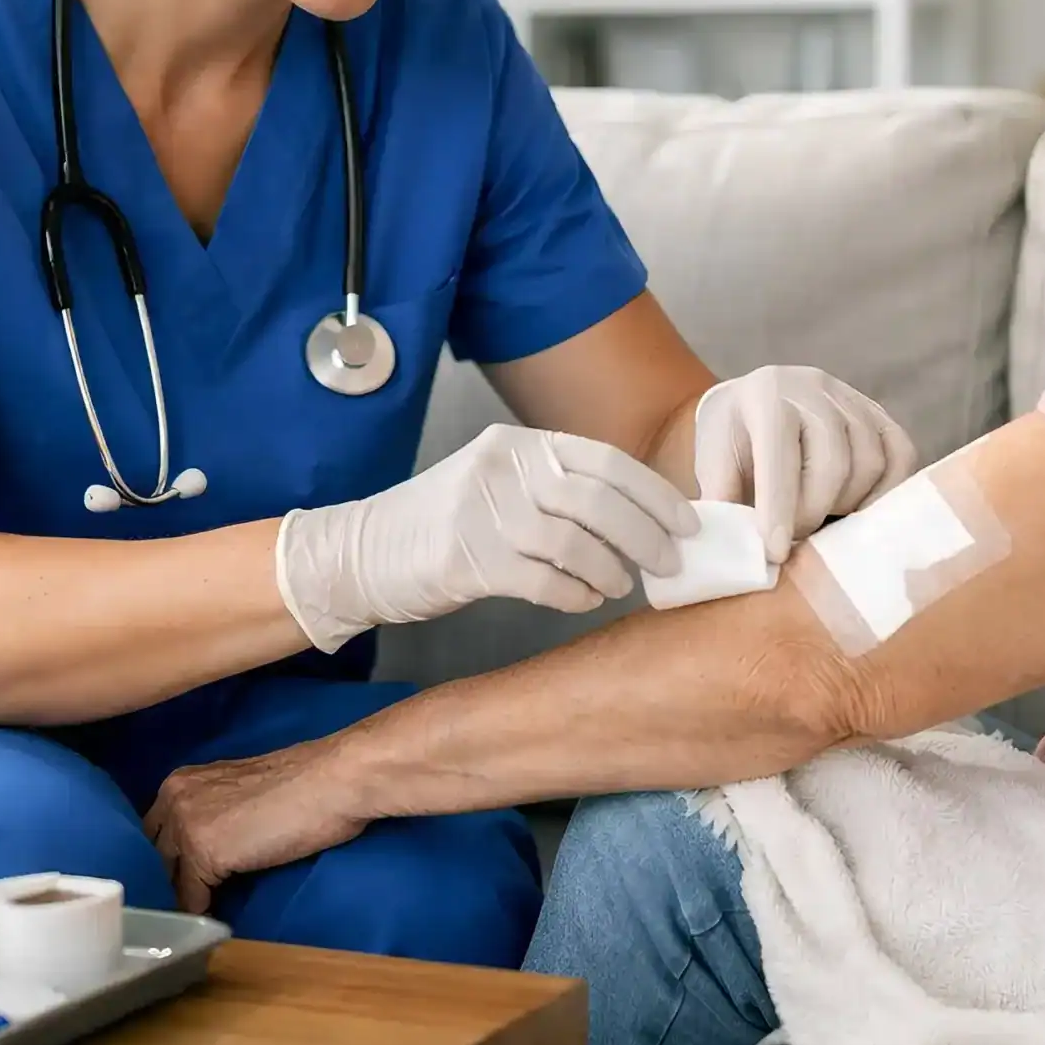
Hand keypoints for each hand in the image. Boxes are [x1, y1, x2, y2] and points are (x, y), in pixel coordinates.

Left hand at [146, 742, 363, 913]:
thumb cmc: (304, 784)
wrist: (333, 781)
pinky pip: (191, 896)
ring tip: (195, 914)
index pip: (154, 831)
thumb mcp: (240, 793)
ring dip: (181, 897)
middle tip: (183, 902)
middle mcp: (174, 797)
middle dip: (165, 879)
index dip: (166, 858)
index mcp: (181, 780)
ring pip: (166, 877)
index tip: (178, 879)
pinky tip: (215, 915)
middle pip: (152, 854)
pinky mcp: (204, 852)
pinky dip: (203, 910)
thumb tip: (209, 848)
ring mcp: (185, 824)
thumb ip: (214, 813)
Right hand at [275, 424, 696, 651]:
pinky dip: (574, 595)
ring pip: (575, 542)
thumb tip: (638, 518)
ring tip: (620, 586)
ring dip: (610, 569)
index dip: (654, 493)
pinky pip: (542, 580)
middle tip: (670, 563)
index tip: (687, 523)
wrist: (357, 554)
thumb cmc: (440, 526)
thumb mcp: (497, 484)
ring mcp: (480, 511)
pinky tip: (583, 601)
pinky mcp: (463, 559)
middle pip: (599, 501)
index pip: (605, 460)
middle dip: (646, 535)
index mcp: (516, 444)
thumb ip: (556, 490)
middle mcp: (501, 468)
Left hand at [695, 365, 917, 561]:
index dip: (779, 510)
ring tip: (822, 519)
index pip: (780, 456)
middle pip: (833, 464)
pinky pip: (901, 456)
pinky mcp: (880, 414)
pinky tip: (858, 510)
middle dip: (813, 513)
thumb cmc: (733, 444)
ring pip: (870, 464)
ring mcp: (852, 397)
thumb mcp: (713, 468)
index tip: (776, 553)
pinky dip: (885, 493)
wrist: (752, 406)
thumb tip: (744, 555)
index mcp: (765, 396)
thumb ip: (725, 505)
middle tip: (796, 540)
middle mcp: (813, 387)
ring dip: (847, 506)